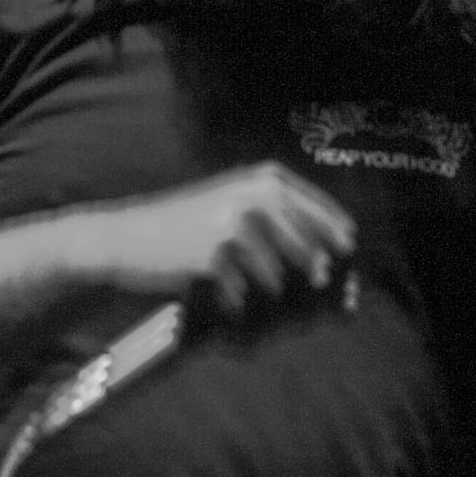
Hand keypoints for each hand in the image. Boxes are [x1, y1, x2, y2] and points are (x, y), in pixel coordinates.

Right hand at [77, 162, 356, 316]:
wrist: (126, 235)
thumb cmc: (176, 222)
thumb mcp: (222, 201)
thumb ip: (264, 210)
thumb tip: (315, 237)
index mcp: (250, 177)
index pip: (301, 195)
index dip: (329, 215)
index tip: (348, 236)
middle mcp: (244, 194)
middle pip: (297, 224)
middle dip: (318, 249)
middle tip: (330, 273)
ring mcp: (229, 223)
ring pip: (273, 261)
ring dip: (279, 280)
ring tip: (276, 292)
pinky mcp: (213, 254)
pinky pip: (241, 283)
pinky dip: (239, 296)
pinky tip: (232, 299)